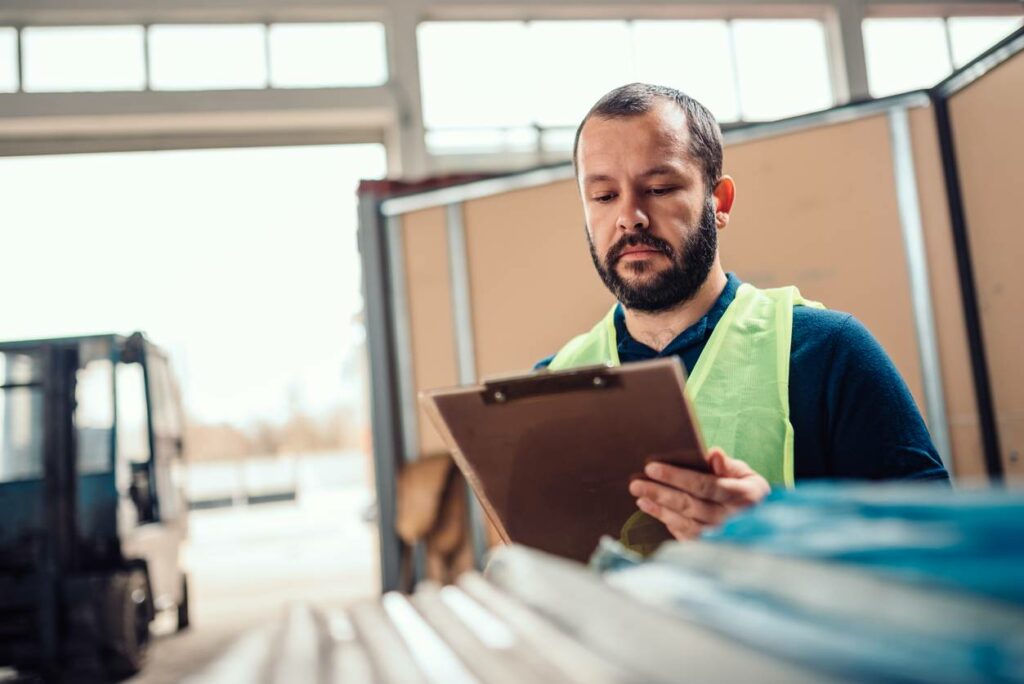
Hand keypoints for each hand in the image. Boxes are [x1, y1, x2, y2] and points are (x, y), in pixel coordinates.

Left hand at [627, 447, 769, 540]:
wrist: (767, 527)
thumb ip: (728, 465)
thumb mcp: (747, 475)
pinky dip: (669, 524)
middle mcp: (733, 518)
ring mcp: (722, 536)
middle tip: (635, 484)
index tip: (651, 468)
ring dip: (660, 509)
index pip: (704, 484)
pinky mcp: (713, 547)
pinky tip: (654, 511)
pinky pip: (686, 537)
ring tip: (640, 497)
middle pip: (690, 505)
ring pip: (685, 523)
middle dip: (660, 493)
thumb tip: (712, 453)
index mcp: (743, 495)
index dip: (676, 477)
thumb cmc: (751, 493)